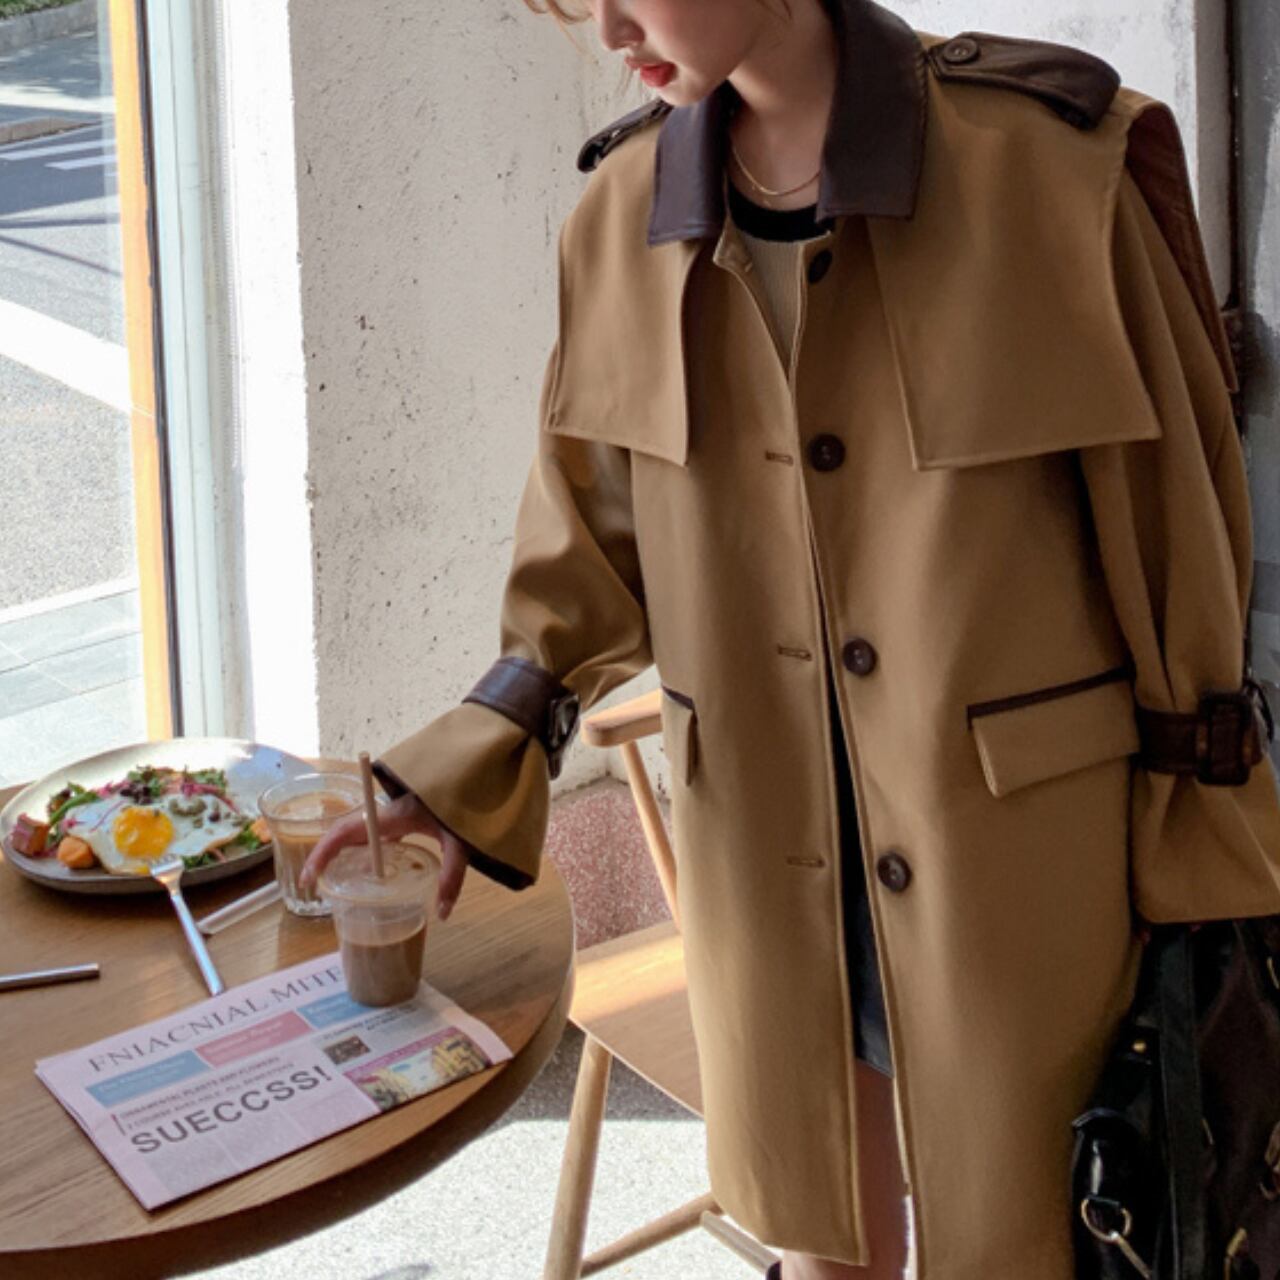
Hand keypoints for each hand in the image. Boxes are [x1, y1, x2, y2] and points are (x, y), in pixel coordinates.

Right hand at [299, 791, 468, 920]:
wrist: (474, 778)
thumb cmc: (464, 805)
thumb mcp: (460, 842)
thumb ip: (452, 875)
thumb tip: (442, 914)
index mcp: (392, 816)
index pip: (347, 830)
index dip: (324, 851)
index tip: (310, 876)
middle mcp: (385, 813)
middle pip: (344, 831)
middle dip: (323, 855)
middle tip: (310, 884)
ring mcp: (391, 815)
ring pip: (354, 831)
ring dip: (337, 851)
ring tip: (324, 878)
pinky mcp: (400, 819)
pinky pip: (370, 834)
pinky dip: (358, 849)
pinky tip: (361, 868)